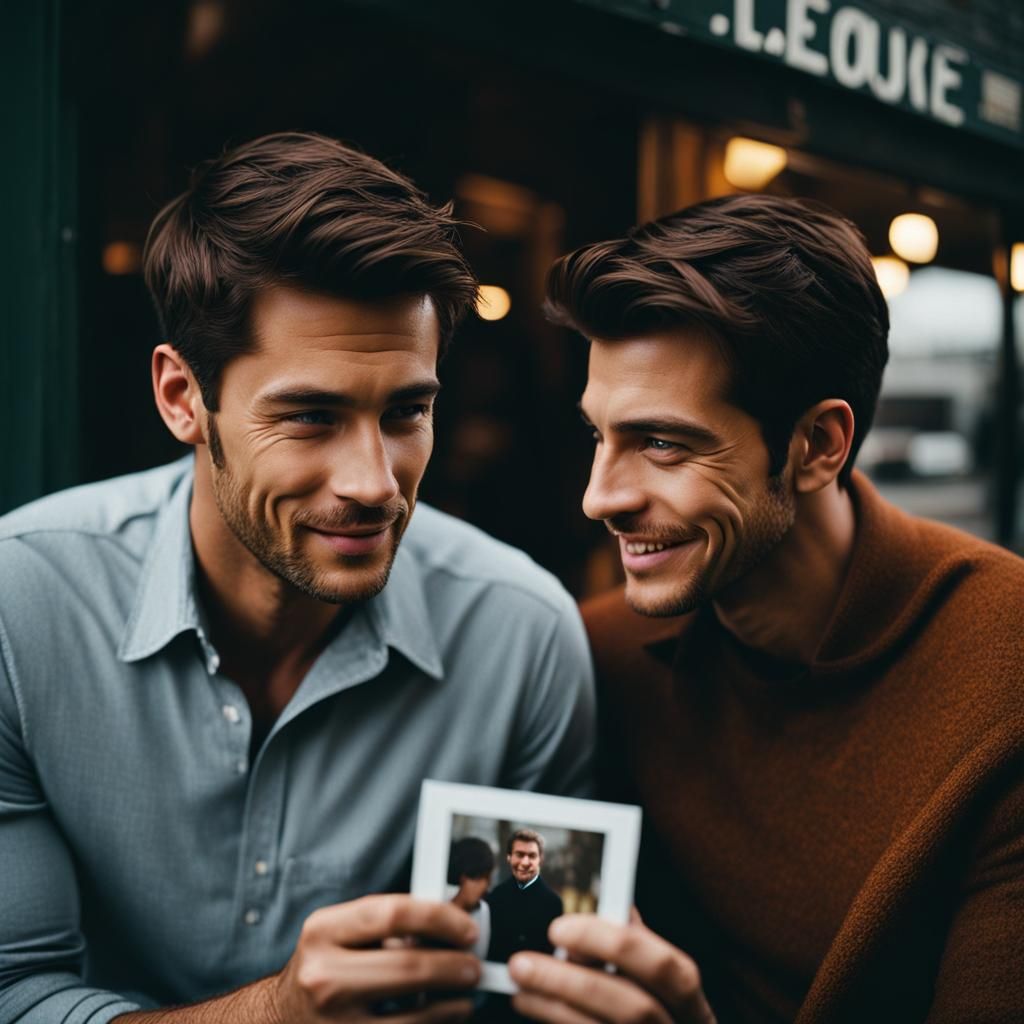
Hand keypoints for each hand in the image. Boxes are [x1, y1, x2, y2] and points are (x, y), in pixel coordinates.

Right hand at [272, 894, 481, 1021]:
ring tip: (465, 994)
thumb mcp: (341, 932)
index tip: (467, 929)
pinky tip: (444, 1017)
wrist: (279, 1018)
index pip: (394, 913)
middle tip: (475, 965)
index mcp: (324, 930)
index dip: (440, 919)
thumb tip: (454, 920)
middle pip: (409, 965)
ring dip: (452, 1004)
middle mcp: (322, 975)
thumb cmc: (323, 967)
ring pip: (414, 1015)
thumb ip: (390, 923)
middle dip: (455, 965)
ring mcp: (332, 1022)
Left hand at [508, 914, 715, 1023]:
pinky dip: (555, 1022)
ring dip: (551, 1005)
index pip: (662, 966)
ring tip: (518, 984)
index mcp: (690, 1003)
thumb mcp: (662, 985)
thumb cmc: (657, 1015)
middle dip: (571, 982)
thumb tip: (617, 908)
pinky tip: (533, 1005)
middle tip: (523, 963)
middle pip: (631, 1007)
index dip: (611, 943)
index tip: (559, 929)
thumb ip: (639, 950)